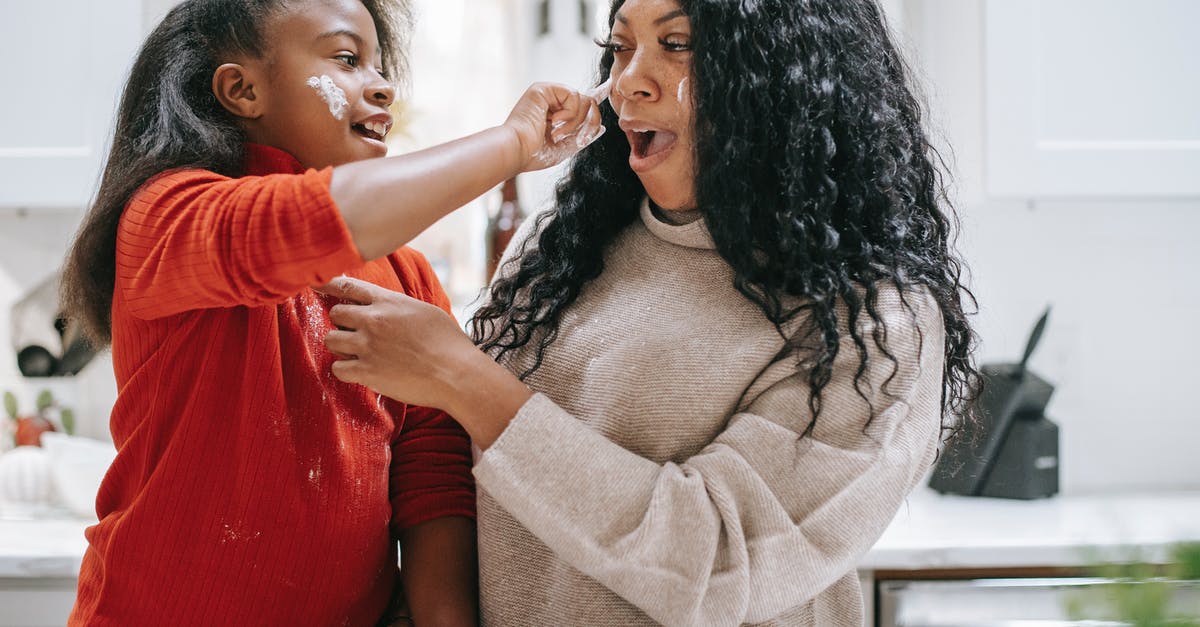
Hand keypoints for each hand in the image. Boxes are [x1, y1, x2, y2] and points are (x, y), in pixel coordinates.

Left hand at [318, 277, 475, 411]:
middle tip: (356, 334)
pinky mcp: (366, 371)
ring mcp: (367, 346)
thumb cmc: (449, 344)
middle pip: (335, 314)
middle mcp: (374, 320)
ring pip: (331, 340)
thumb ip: (401, 307)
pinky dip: (345, 370)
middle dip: (342, 323)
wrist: (455, 373)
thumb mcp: (426, 312)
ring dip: (341, 347)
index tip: (315, 284)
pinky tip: (359, 372)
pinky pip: (337, 368)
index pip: (347, 285)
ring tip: (358, 354)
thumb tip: (390, 308)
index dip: (327, 284)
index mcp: (389, 301)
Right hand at [503, 82, 604, 171]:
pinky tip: (554, 122)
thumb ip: (583, 136)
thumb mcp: (565, 148)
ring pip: (584, 99)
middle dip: (590, 123)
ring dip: (576, 122)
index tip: (608, 86)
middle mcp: (551, 101)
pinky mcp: (543, 88)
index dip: (596, 95)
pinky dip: (570, 113)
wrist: (517, 150)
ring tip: (558, 134)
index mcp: (555, 114)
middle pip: (588, 102)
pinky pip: (574, 95)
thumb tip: (601, 128)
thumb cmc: (534, 154)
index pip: (580, 102)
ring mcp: (548, 93)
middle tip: (580, 140)